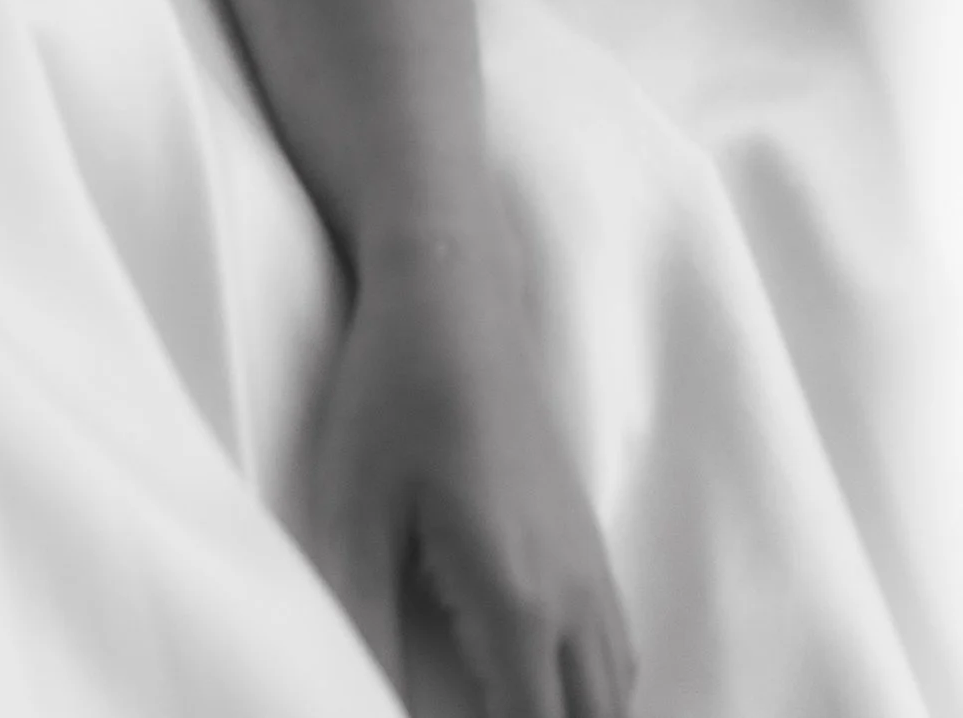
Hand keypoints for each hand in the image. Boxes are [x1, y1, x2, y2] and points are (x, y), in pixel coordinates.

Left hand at [306, 227, 634, 716]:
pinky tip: (540, 684)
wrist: (454, 293)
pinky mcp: (589, 541)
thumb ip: (364, 629)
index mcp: (517, 602)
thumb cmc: (392, 395)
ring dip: (572, 716)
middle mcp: (574, 597)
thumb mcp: (352, 516)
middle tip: (476, 706)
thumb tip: (358, 698)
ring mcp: (592, 567)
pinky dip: (594, 692)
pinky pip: (617, 652)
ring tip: (503, 703)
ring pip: (616, 695)